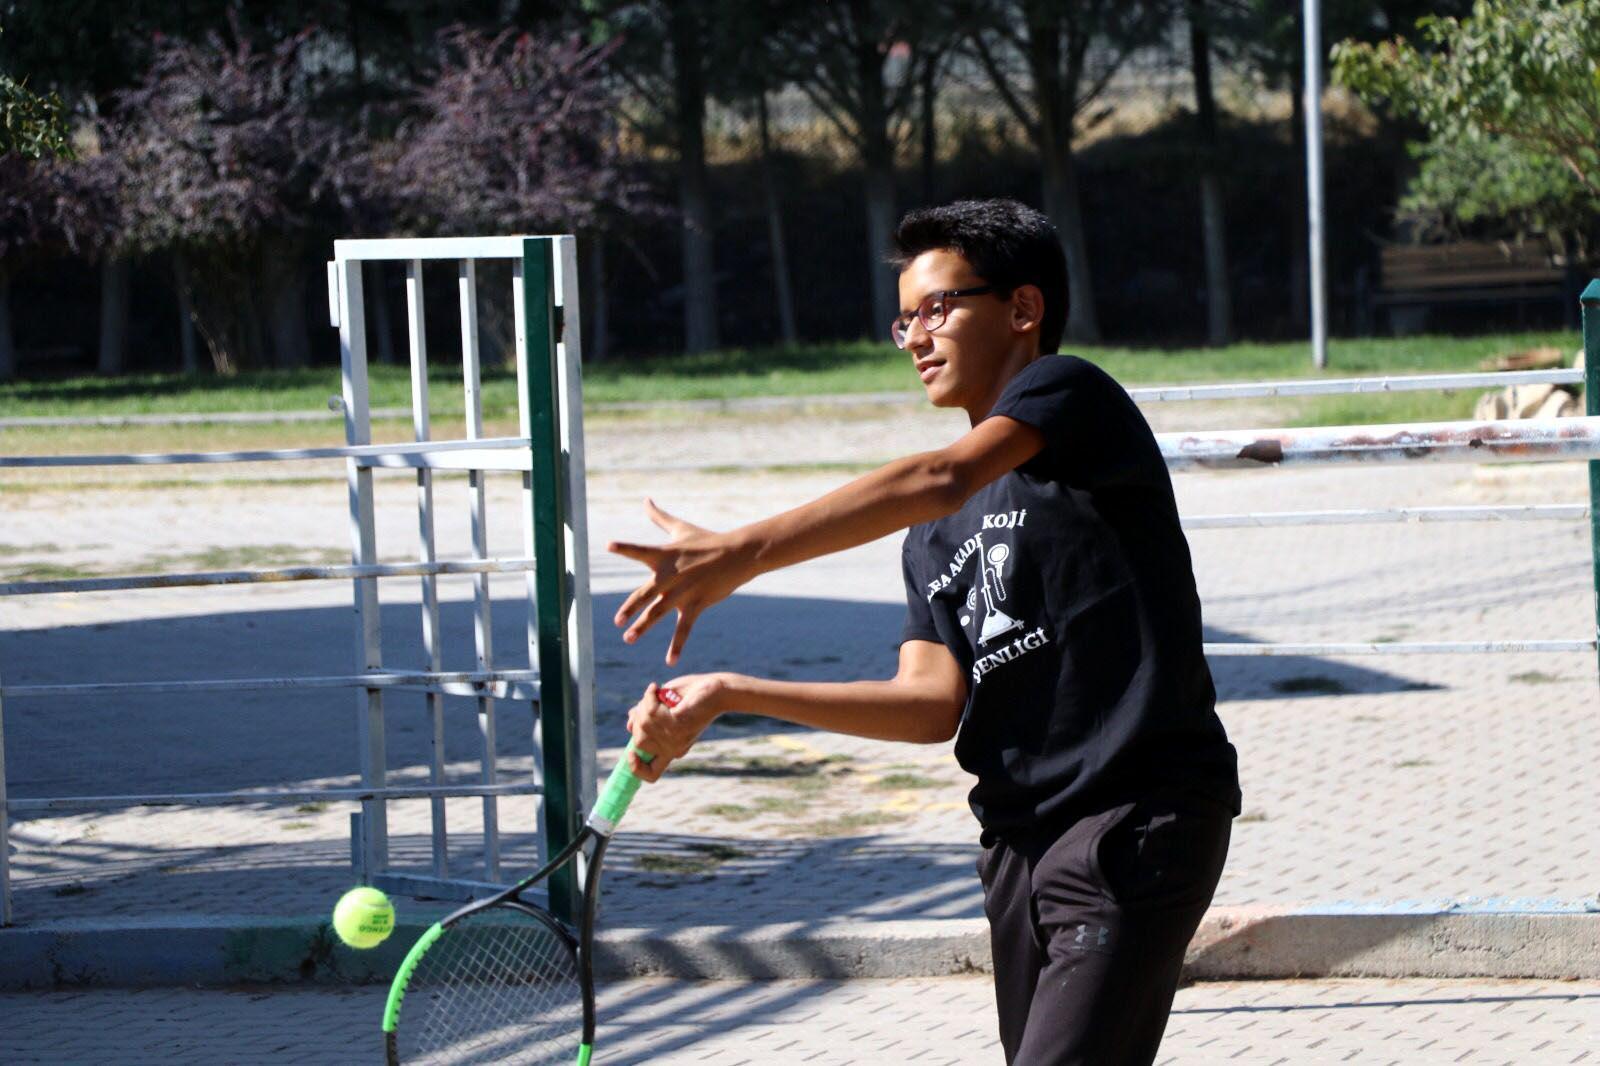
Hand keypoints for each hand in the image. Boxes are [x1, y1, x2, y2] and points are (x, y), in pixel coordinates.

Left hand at [608, 499, 757, 664]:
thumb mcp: (681, 528)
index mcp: (663, 555)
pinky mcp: (697, 604)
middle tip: (618, 621)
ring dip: (643, 626)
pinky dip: (677, 646)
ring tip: (628, 638)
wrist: (737, 554)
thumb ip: (659, 517)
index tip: (609, 546)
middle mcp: (670, 575)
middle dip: (630, 607)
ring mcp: (683, 592)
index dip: (625, 547)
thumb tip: (645, 500)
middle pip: (645, 593)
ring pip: (659, 613)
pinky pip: (684, 628)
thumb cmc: (707, 540)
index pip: (640, 551)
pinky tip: (670, 661)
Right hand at [624, 675, 728, 781]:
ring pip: (643, 725)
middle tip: (648, 703)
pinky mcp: (679, 724)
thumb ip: (647, 718)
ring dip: (644, 705)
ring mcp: (677, 738)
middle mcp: (674, 749)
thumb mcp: (663, 708)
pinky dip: (650, 697)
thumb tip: (630, 726)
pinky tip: (656, 688)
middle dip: (637, 720)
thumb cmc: (691, 697)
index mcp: (671, 750)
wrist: (720, 690)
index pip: (651, 774)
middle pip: (638, 742)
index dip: (635, 767)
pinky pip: (651, 713)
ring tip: (655, 693)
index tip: (630, 751)